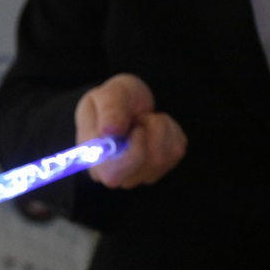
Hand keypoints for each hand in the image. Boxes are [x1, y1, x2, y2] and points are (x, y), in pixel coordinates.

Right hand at [75, 73, 187, 187]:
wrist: (127, 103)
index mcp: (94, 159)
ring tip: (143, 120)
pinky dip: (170, 132)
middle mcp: (114, 174)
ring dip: (159, 128)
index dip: (132, 152)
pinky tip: (154, 127)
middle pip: (146, 165)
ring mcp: (139, 174)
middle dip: (150, 133)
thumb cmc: (113, 100)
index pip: (113, 173)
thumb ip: (109, 110)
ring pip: (163, 158)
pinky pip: (175, 152)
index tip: (137, 129)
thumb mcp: (107, 94)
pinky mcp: (161, 168)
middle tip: (137, 119)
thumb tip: (109, 131)